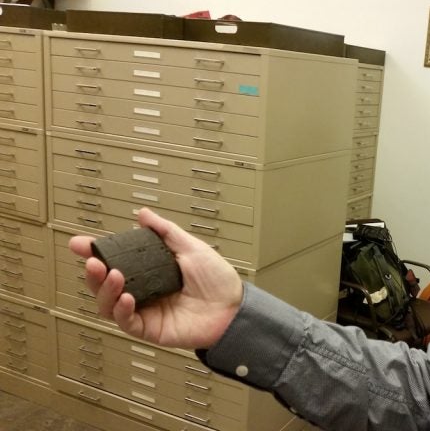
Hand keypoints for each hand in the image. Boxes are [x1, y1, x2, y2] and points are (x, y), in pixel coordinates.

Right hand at [68, 208, 243, 349]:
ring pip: (108, 305)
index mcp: (148, 271)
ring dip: (104, 289)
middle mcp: (142, 291)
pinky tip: (125, 298)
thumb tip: (144, 214)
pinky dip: (121, 310)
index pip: (115, 261)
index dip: (95, 253)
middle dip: (94, 273)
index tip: (81, 243)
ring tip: (114, 275)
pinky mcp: (150, 329)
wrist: (234, 308)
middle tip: (93, 261)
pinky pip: (126, 322)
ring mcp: (145, 311)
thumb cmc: (217, 281)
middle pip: (104, 285)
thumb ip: (166, 232)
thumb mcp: (191, 248)